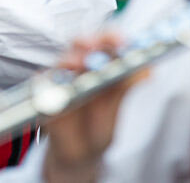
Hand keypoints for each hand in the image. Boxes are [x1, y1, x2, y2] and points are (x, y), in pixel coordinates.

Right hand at [42, 33, 145, 182]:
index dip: (112, 37)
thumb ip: (126, 87)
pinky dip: (49, 82)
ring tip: (80, 64)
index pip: (105, 42)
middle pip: (82, 44)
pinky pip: (42, 84)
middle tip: (97, 47)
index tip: (122, 41)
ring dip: (71, 59)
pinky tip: (58, 86)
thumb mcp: (114, 107)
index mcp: (101, 65)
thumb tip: (147, 70)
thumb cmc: (98, 126)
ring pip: (62, 60)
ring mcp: (61, 79)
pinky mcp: (44, 94)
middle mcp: (80, 67)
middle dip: (90, 42)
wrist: (80, 153)